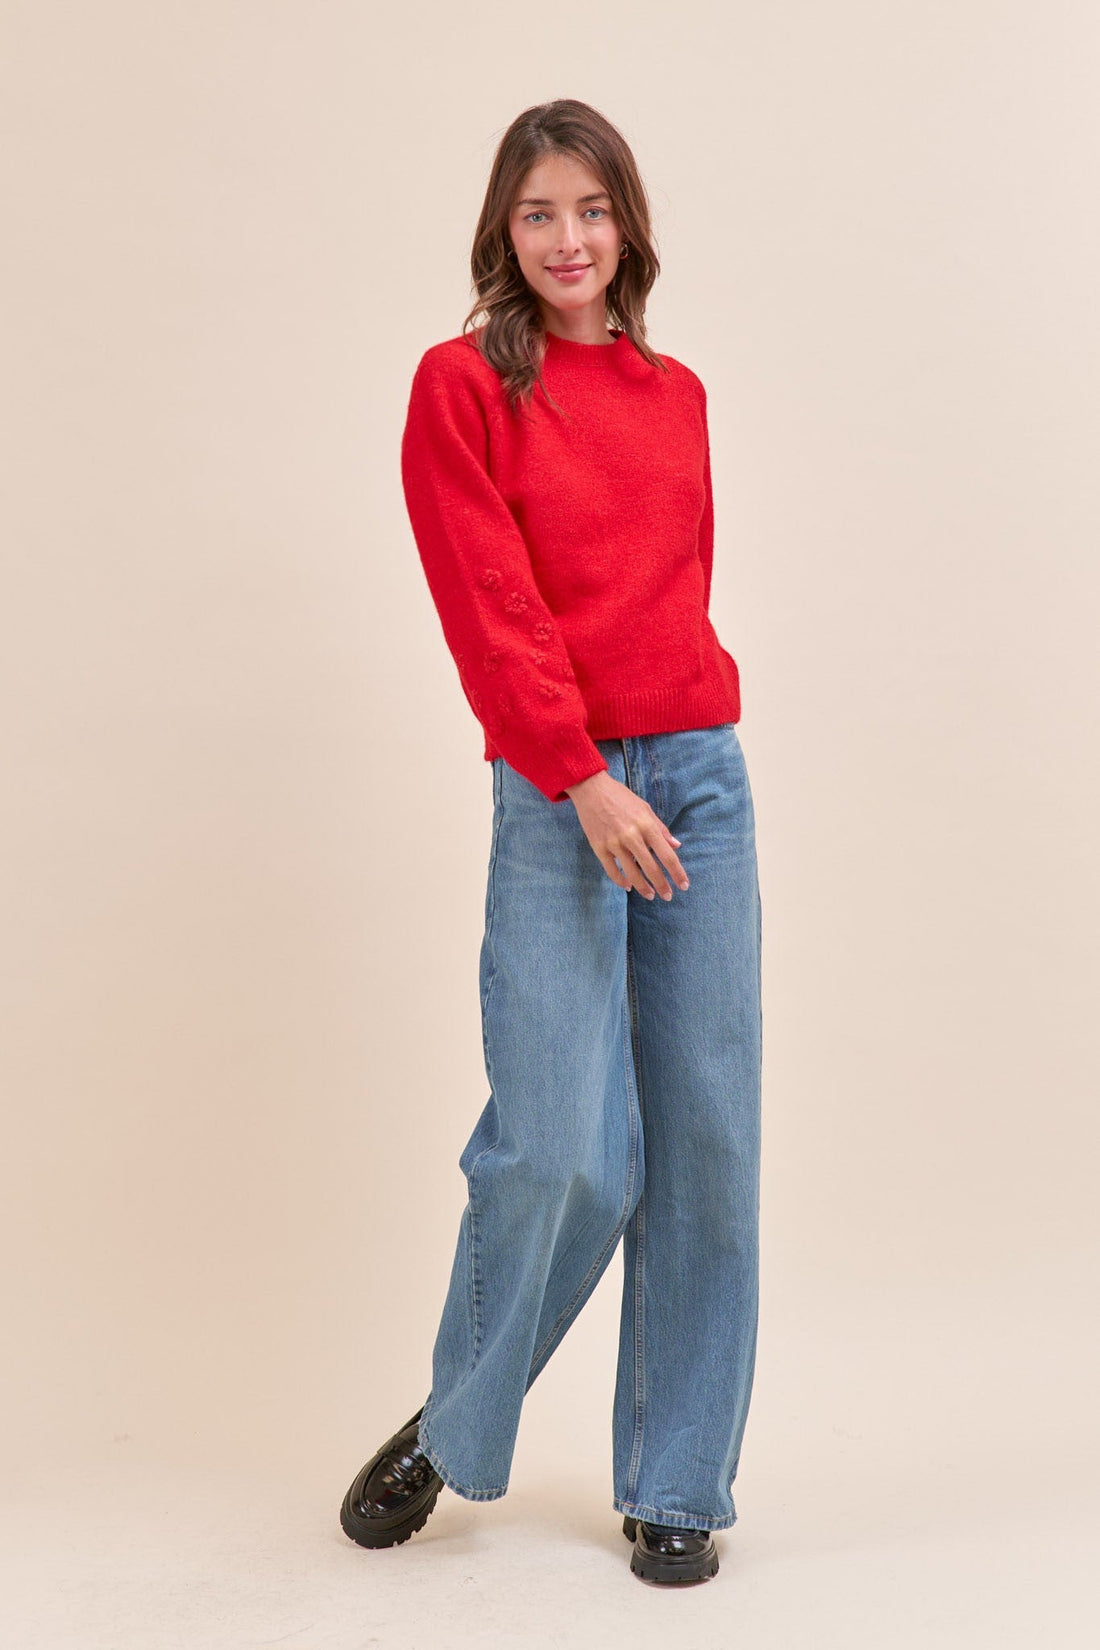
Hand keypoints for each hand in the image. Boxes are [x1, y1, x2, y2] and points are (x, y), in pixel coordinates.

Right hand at [564, 770, 689, 900]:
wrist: (591, 789)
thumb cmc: (621, 797)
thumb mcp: (645, 808)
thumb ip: (661, 828)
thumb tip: (676, 845)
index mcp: (646, 825)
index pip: (666, 855)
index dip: (677, 872)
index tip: (683, 885)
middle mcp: (631, 835)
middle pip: (651, 867)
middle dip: (662, 885)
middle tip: (668, 896)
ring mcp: (614, 842)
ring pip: (631, 873)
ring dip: (643, 887)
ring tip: (650, 895)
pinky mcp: (598, 847)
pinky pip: (611, 870)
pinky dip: (621, 881)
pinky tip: (628, 886)